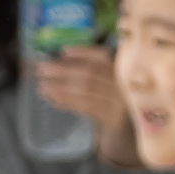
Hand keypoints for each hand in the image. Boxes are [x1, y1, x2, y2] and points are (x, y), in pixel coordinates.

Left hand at [35, 45, 136, 159]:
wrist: (132, 121)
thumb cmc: (115, 90)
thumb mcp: (110, 72)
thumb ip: (91, 59)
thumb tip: (65, 52)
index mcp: (123, 68)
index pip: (101, 56)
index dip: (82, 53)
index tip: (62, 52)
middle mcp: (122, 83)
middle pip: (90, 75)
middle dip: (63, 71)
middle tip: (42, 70)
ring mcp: (119, 102)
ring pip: (86, 92)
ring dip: (62, 89)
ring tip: (43, 86)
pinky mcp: (112, 118)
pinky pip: (87, 109)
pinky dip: (69, 103)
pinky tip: (54, 99)